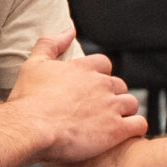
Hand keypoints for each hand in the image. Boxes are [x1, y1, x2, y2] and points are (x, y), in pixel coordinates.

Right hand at [7, 29, 146, 164]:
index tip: (91, 89)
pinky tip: (124, 135)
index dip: (100, 76)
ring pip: (131, 104)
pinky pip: (139, 124)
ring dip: (125, 112)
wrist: (30, 129)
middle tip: (99, 110)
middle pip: (119, 85)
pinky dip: (135, 128)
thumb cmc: (28, 101)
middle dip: (113, 96)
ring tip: (111, 124)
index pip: (104, 64)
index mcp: (83, 68)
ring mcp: (110, 106)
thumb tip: (68, 30)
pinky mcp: (116, 129)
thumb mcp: (33, 64)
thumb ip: (50, 43)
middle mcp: (100, 84)